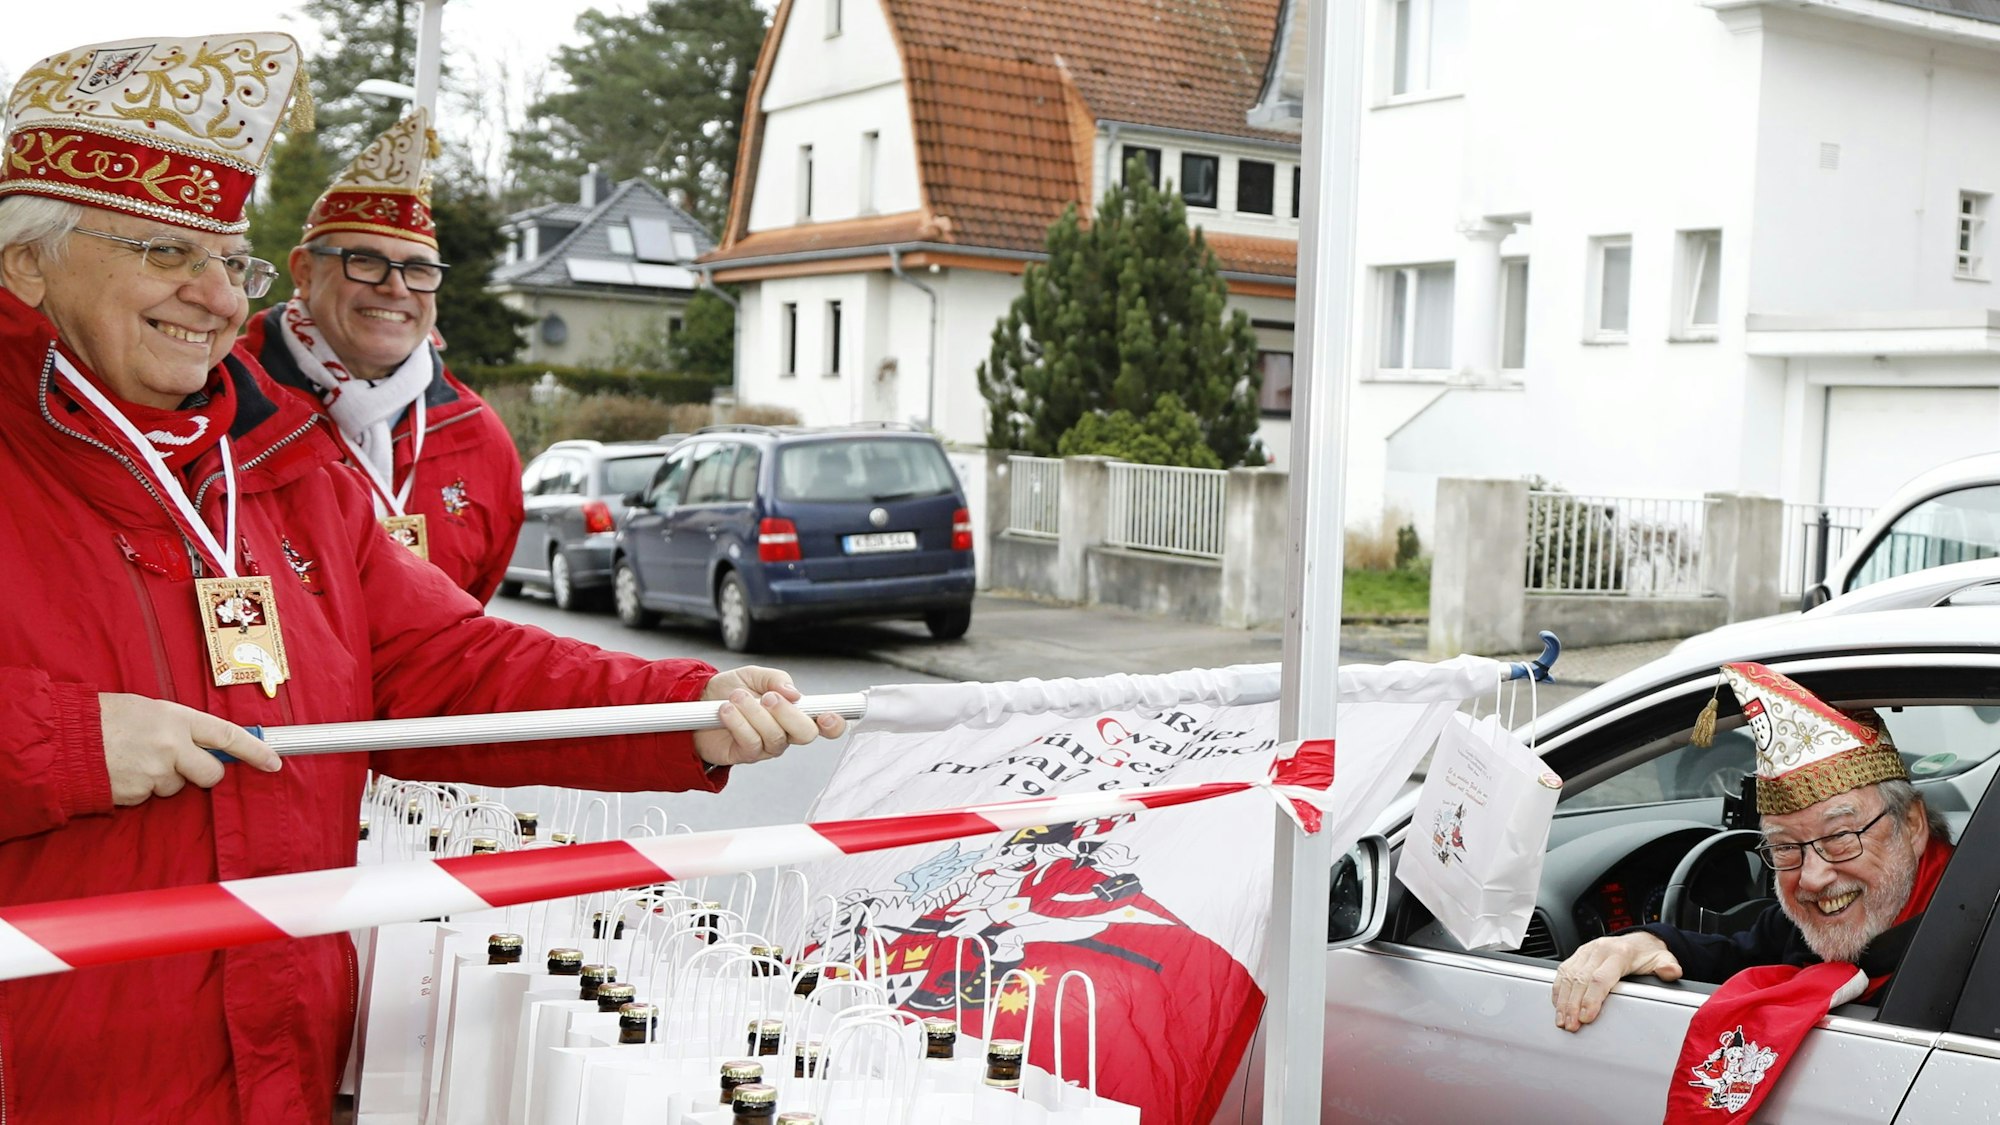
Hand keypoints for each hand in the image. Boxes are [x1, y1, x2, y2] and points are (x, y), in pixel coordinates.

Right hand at [99, 692, 280, 805]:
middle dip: (203, 774)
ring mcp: (153, 773)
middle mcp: (170, 746)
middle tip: (181, 763)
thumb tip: (205, 742)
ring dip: (162, 779)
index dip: (254, 750)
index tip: (274, 761)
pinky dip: (139, 788)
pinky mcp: (136, 794)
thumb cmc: (102, 717)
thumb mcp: (147, 709)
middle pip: (210, 773)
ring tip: (133, 759)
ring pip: (175, 786)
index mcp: (176, 718)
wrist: (60, 738)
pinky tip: (120, 771)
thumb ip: (179, 726)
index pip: (227, 735)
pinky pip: (149, 796)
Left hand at [694, 666, 846, 768]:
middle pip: (805, 734)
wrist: (696, 701)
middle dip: (788, 714)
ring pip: (776, 737)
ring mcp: (767, 746)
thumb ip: (776, 679)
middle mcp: (785, 731)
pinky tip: (726, 711)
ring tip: (737, 698)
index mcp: (794, 712)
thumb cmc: (728, 689)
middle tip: (769, 698)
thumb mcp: (754, 675)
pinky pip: (751, 743)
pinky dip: (738, 723)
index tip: (827, 715)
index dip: (833, 723)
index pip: (825, 724)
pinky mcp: (746, 754)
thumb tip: (794, 692)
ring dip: (755, 713)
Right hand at [1551, 931, 1681, 1032]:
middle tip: (1572, 1025)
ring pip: (1567, 976)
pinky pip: (1562, 971)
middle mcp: (1598, 950)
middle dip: (1573, 1005)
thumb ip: (1668, 967)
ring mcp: (1585, 952)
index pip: (1599, 978)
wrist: (1639, 941)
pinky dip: (1558, 990)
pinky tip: (1559, 1005)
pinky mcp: (1577, 955)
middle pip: (1579, 980)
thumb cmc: (1647, 955)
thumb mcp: (1663, 959)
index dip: (1591, 999)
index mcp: (1618, 954)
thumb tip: (1671, 972)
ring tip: (1563, 1020)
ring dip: (1563, 1001)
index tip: (1586, 1018)